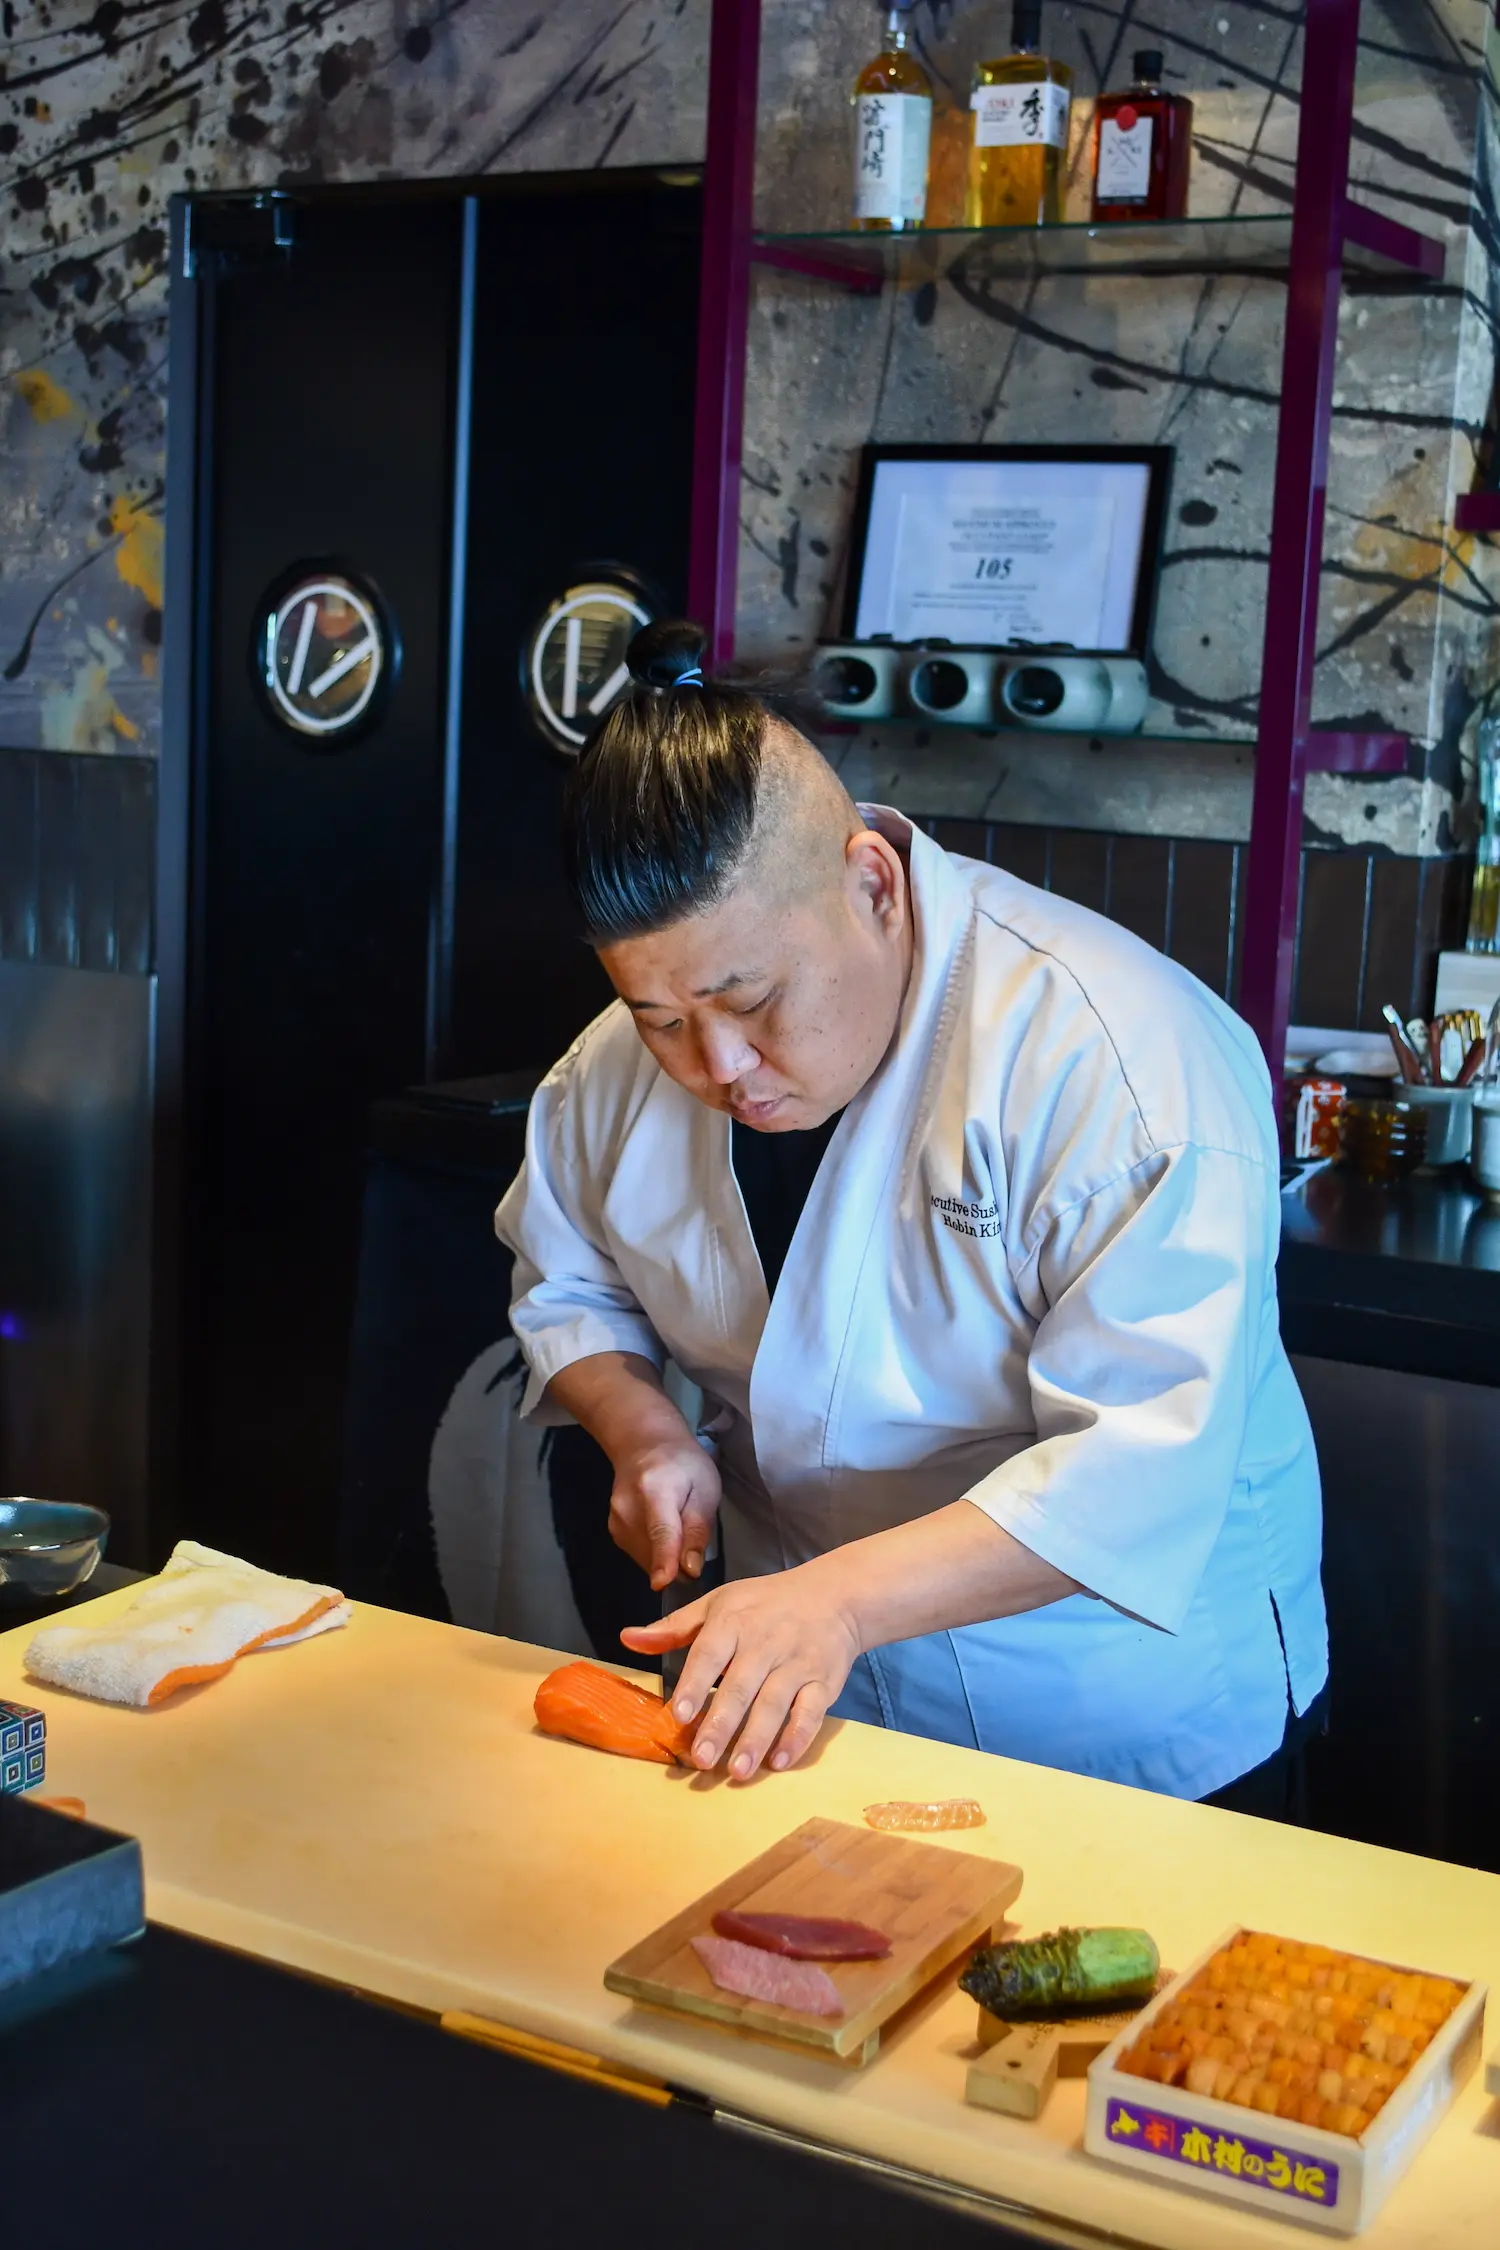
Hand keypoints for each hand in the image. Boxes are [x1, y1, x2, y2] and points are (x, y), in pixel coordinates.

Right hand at [608, 1436, 721, 1593]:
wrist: (643, 1443)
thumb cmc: (683, 1463)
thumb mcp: (705, 1488)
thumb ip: (698, 1529)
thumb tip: (690, 1569)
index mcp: (655, 1490)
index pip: (660, 1531)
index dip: (664, 1560)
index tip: (664, 1583)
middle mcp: (627, 1508)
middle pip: (653, 1553)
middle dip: (678, 1562)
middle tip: (693, 1536)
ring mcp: (615, 1520)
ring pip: (647, 1560)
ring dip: (666, 1557)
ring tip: (677, 1525)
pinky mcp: (613, 1530)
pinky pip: (640, 1556)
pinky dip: (655, 1553)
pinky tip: (662, 1530)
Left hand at [620, 1561, 860, 1777]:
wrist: (834, 1596)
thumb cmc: (765, 1604)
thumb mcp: (718, 1603)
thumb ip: (674, 1628)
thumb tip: (627, 1638)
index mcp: (734, 1621)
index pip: (710, 1653)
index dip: (694, 1684)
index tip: (678, 1716)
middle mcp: (766, 1642)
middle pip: (741, 1686)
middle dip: (721, 1724)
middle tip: (701, 1759)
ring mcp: (797, 1662)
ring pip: (775, 1703)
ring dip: (756, 1739)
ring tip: (736, 1771)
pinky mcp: (824, 1681)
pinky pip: (811, 1712)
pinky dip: (797, 1737)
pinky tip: (779, 1762)